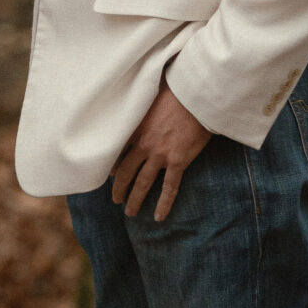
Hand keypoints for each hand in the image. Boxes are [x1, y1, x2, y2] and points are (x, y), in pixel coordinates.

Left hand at [111, 83, 209, 222]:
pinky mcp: (178, 161)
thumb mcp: (149, 97)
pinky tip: (159, 216)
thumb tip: (131, 103)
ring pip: (143, 183)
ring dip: (134, 199)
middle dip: (118, 188)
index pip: (116, 153)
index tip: (110, 175)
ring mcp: (160, 155)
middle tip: (115, 199)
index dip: (112, 166)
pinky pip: (169, 188)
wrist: (197, 96)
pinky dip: (164, 204)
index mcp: (135, 129)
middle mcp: (144, 145)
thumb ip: (139, 107)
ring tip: (129, 212)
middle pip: (125, 172)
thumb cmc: (175, 91)